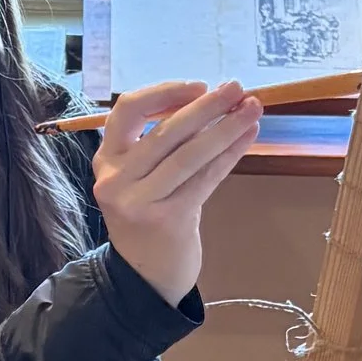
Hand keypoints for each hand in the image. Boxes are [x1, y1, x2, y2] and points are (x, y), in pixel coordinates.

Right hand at [92, 80, 263, 308]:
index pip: (128, 110)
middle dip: (207, 106)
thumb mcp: (142, 176)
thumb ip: (163, 143)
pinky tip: (248, 137)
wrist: (146, 274)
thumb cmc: (151, 214)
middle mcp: (116, 178)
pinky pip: (205, 178)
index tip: (199, 85)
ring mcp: (138, 201)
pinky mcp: (166, 219)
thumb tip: (212, 101)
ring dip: (226, 128)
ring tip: (253, 109)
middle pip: (166, 131)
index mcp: (107, 158)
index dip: (165, 93)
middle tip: (237, 88)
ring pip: (189, 154)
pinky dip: (230, 155)